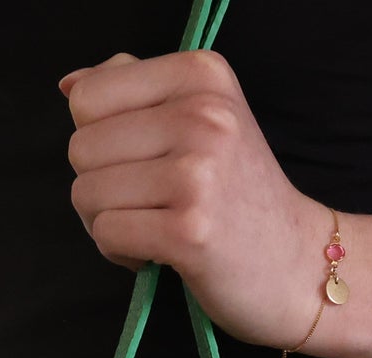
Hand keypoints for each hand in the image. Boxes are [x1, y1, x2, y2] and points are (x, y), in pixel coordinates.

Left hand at [60, 50, 327, 349]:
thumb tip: (70, 85)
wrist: (301, 267)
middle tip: (147, 208)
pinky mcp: (190, 231)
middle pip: (80, 148)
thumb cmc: (242, 201)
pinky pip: (107, 234)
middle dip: (99, 187)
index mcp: (202, 76)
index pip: (87, 97)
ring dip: (108, 223)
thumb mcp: (206, 122)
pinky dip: (121, 254)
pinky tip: (157, 256)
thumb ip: (139, 92)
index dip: (98, 140)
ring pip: (87, 193)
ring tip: (154, 231)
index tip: (141, 166)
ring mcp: (198, 174)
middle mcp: (203, 115)